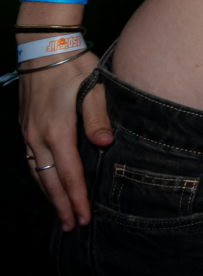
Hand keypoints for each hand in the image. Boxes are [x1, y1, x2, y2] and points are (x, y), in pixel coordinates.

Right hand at [17, 48, 110, 230]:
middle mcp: (38, 136)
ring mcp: (28, 132)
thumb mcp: (93, 86)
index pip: (69, 173)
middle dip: (62, 205)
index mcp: (57, 130)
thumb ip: (98, 117)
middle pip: (49, 180)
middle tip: (72, 227)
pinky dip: (39, 178)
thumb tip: (104, 145)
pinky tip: (46, 185)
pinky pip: (30, 161)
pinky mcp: (25, 127)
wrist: (43, 48)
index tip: (85, 217)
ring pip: (36, 173)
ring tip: (60, 214)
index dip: (78, 197)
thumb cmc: (73, 65)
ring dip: (49, 196)